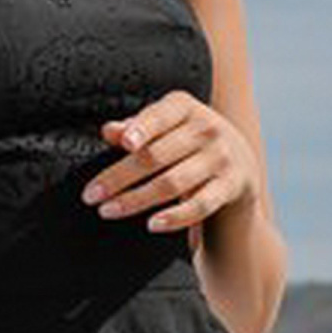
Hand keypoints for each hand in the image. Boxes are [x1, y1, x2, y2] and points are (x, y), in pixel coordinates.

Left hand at [85, 92, 259, 233]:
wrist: (240, 162)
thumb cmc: (189, 142)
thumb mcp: (166, 126)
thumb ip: (137, 127)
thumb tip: (108, 131)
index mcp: (185, 108)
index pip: (160, 115)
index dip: (143, 128)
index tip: (124, 143)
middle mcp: (207, 129)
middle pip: (156, 156)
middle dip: (119, 177)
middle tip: (91, 195)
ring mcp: (220, 159)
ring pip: (172, 183)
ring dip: (136, 199)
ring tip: (108, 211)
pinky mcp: (229, 187)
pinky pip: (199, 206)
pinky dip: (175, 217)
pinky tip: (152, 224)